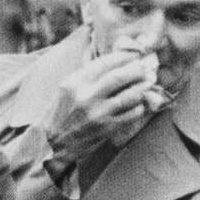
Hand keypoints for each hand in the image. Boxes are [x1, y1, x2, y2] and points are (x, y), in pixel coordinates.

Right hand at [42, 49, 154, 163]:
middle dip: (136, 70)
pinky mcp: (106, 128)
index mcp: (74, 83)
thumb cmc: (60, 114)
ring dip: (142, 88)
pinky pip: (132, 114)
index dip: (123, 57)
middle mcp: (85, 96)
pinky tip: (139, 103)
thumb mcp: (66, 89)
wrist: (52, 144)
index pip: (104, 63)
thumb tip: (114, 62)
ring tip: (147, 83)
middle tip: (145, 68)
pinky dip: (139, 106)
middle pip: (120, 77)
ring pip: (129, 95)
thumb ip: (87, 76)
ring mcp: (97, 113)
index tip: (133, 55)